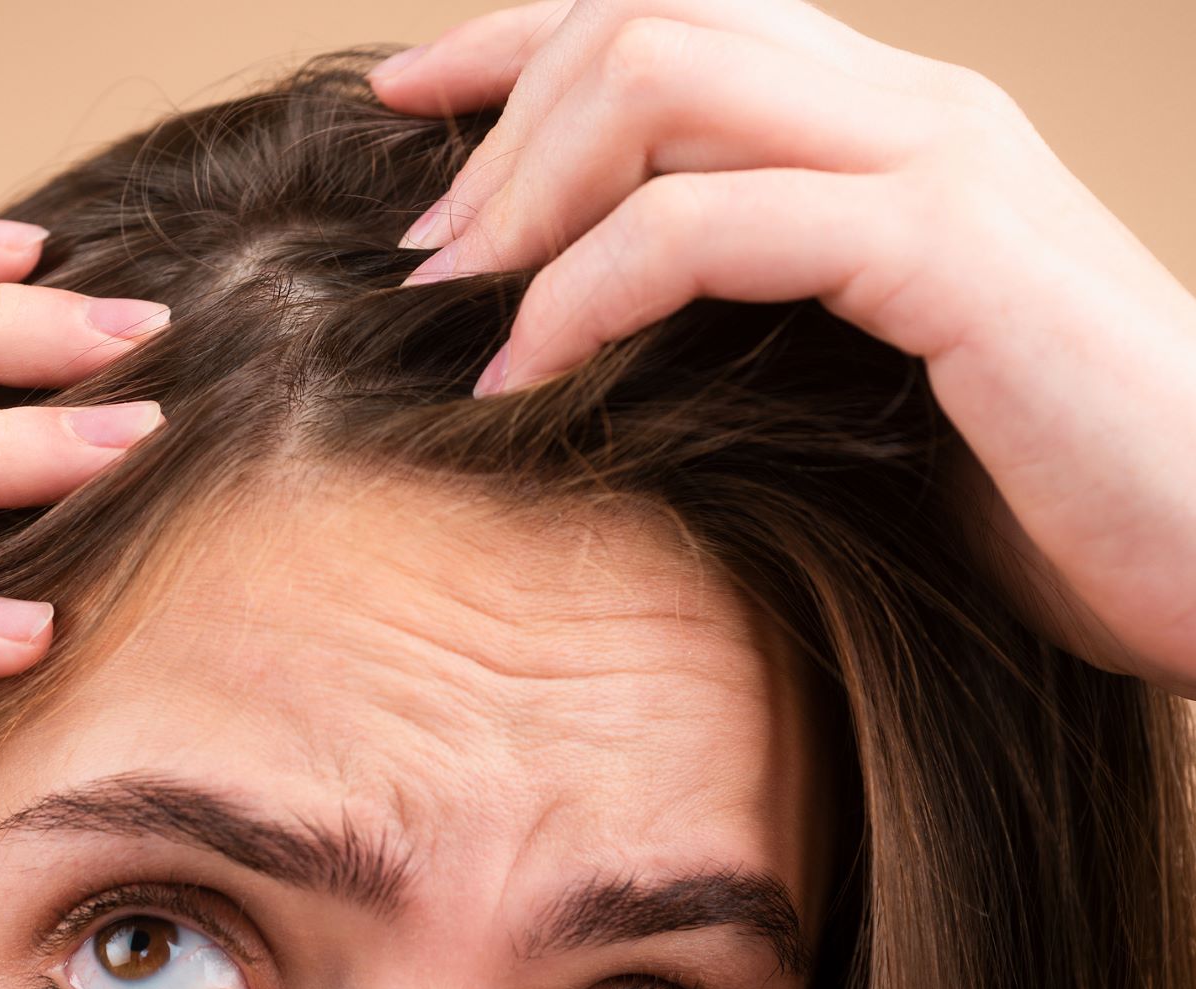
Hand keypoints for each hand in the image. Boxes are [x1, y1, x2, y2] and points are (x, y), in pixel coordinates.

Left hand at [369, 0, 1195, 696]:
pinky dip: (586, 290)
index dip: (515, 37)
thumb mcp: (862, 369)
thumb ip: (751, 309)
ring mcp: (935, 162)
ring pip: (664, 79)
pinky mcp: (949, 252)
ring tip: (450, 297)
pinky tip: (525, 371)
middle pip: (643, 14)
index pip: (671, 9)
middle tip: (420, 248)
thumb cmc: (1042, 484)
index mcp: (882, 120)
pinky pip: (710, 225)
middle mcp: (907, 105)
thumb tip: (581, 331)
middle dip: (498, 117)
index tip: (402, 103)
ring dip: (524, 188)